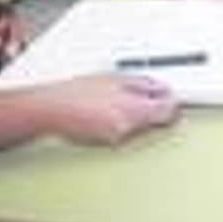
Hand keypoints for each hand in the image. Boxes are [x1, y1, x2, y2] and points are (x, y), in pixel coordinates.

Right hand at [42, 74, 179, 145]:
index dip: (172, 101)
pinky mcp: (106, 144)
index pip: (167, 111)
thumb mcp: (116, 77)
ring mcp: (116, 140)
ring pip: (141, 128)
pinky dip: (125, 122)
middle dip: (156, 109)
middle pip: (156, 122)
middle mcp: (126, 130)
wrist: (50, 109)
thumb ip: (144, 84)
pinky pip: (125, 133)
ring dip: (140, 115)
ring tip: (122, 99)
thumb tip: (162, 88)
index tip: (171, 95)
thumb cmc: (77, 91)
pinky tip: (110, 110)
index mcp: (132, 111)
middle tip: (149, 95)